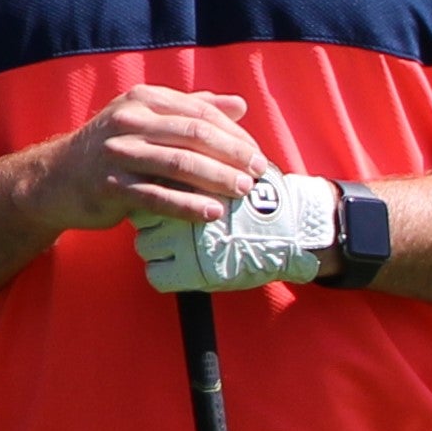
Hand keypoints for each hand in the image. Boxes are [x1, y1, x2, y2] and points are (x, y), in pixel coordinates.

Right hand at [35, 83, 275, 231]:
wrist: (57, 178)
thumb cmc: (112, 148)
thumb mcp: (146, 118)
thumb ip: (192, 109)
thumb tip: (240, 105)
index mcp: (143, 100)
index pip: (201, 113)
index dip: (234, 134)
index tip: (257, 153)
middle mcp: (129, 121)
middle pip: (194, 135)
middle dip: (232, 155)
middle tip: (259, 173)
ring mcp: (117, 154)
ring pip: (179, 164)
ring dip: (217, 179)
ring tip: (243, 191)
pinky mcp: (110, 187)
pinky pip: (158, 197)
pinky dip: (189, 206)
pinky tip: (212, 213)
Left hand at [139, 171, 341, 293]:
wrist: (290, 229)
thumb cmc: (263, 199)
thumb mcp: (229, 170)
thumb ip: (199, 168)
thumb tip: (177, 156)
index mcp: (184, 182)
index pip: (148, 186)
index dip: (160, 194)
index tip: (175, 201)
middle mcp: (176, 210)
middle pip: (141, 216)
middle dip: (155, 221)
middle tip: (177, 225)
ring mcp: (179, 243)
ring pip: (145, 245)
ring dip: (159, 248)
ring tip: (184, 247)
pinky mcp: (187, 272)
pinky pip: (157, 275)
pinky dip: (168, 274)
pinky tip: (184, 268)